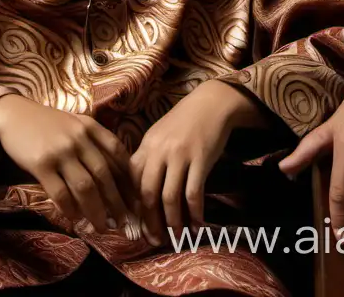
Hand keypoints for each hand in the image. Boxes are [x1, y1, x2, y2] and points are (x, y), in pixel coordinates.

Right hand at [0, 96, 133, 233]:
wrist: (14, 115)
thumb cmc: (48, 123)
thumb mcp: (75, 123)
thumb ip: (95, 140)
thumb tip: (117, 171)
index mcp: (90, 127)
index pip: (117, 153)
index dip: (128, 177)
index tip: (135, 198)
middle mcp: (78, 138)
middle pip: (104, 175)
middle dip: (116, 202)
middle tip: (124, 222)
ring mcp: (60, 151)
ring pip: (85, 187)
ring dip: (95, 211)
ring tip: (101, 227)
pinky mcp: (41, 164)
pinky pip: (60, 193)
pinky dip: (70, 209)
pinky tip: (75, 219)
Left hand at [130, 80, 266, 246]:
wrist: (212, 103)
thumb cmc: (185, 121)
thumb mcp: (160, 135)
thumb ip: (149, 158)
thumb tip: (140, 189)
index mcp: (146, 146)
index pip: (131, 181)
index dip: (132, 206)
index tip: (136, 224)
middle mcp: (159, 151)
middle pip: (148, 193)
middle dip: (150, 221)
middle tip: (155, 239)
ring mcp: (180, 155)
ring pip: (170, 197)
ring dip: (173, 222)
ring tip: (176, 236)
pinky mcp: (201, 160)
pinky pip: (194, 193)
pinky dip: (194, 213)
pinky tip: (197, 224)